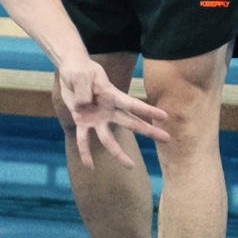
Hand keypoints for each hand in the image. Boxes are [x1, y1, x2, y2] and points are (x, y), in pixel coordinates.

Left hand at [55, 57, 170, 168]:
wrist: (70, 70)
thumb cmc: (79, 71)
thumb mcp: (80, 76)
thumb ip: (83, 90)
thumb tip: (83, 106)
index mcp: (111, 95)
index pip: (132, 104)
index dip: (148, 110)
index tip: (165, 117)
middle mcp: (108, 110)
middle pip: (130, 123)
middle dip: (149, 131)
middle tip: (167, 139)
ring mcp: (97, 118)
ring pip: (109, 139)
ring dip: (118, 153)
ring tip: (131, 166)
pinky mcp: (82, 122)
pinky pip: (83, 140)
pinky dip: (85, 153)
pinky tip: (89, 166)